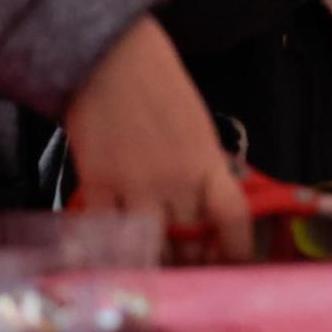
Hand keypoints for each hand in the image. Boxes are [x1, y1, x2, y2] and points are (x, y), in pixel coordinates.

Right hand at [63, 17, 252, 262]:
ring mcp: (132, 188)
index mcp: (207, 163)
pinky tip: (117, 258)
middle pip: (189, 244)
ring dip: (155, 265)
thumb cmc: (161, 86)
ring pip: (147, 249)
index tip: (238, 266)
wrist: (111, 60)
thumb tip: (207, 208)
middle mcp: (174, 183)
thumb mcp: (199, 128)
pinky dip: (111, 252)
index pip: (233, 219)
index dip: (238, 250)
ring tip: (158, 269)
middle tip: (193, 272)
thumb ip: (205, 169)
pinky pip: (104, 237)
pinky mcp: (94, 188)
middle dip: (193, 264)